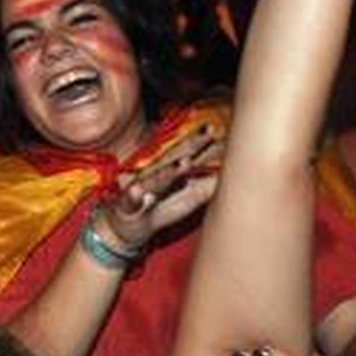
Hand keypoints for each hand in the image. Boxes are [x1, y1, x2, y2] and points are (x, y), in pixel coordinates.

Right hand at [99, 126, 223, 250]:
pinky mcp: (126, 205)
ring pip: (154, 179)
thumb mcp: (187, 198)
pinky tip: (140, 193)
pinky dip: (136, 198)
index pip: (188, 153)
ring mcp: (139, 188)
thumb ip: (207, 185)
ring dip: (168, 172)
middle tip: (208, 132)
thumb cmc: (160, 208)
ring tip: (184, 164)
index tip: (219, 129)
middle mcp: (154, 174)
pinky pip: (131, 202)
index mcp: (169, 171)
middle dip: (191, 146)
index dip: (203, 142)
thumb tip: (230, 173)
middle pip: (173, 158)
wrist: (126, 226)